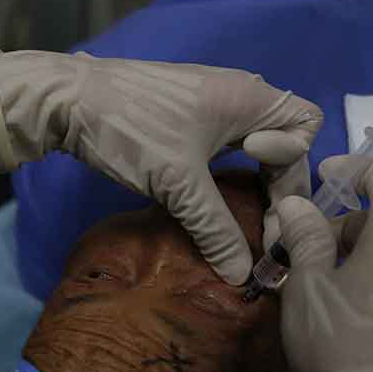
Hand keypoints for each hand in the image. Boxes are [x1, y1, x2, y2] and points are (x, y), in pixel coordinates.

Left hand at [0, 47, 323, 284]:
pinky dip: (229, 173)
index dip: (291, 167)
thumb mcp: (179, 186)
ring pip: (255, 144)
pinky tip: (211, 200)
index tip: (259, 193)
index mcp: (250, 97)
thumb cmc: (132, 131)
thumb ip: (217, 231)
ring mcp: (213, 101)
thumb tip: (244, 278)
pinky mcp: (189, 114)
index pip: (305, 130)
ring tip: (240, 221)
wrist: (66, 100)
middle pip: (285, 140)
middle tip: (262, 229)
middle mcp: (239, 93)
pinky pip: (229, 144)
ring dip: (253, 181)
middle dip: (278, 185)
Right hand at [275, 156, 372, 371]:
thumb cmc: (337, 340)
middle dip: (344, 224)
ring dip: (358, 257)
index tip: (325, 174)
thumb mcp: (307, 284)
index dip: (355, 168)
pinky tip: (347, 315)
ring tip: (319, 284)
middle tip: (302, 247)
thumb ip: (304, 236)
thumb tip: (297, 205)